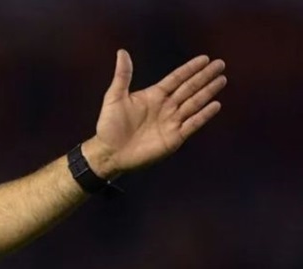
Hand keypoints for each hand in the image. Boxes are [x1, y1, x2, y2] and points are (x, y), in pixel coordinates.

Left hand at [84, 50, 226, 178]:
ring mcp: (171, 122)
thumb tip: (122, 52)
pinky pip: (193, 124)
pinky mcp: (174, 137)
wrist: (109, 153)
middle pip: (189, 88)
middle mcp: (166, 107)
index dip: (190, 69)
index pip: (177, 78)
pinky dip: (204, 115)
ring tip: (221, 80)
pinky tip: (215, 104)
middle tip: (220, 64)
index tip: (204, 58)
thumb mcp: (114, 97)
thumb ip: (122, 76)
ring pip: (194, 103)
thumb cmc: (109, 126)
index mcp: (154, 95)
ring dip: (208, 91)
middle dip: (204, 76)